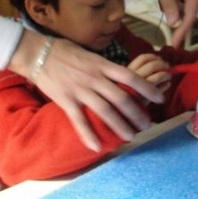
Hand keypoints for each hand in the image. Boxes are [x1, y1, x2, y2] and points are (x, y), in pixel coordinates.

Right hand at [7, 31, 163, 150]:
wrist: (37, 52)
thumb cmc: (64, 51)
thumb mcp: (91, 55)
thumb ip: (105, 67)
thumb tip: (120, 77)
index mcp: (102, 65)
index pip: (131, 77)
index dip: (147, 89)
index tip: (160, 98)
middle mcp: (95, 78)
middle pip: (122, 98)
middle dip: (137, 114)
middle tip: (147, 125)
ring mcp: (80, 90)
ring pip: (105, 111)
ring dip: (120, 126)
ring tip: (131, 137)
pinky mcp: (66, 100)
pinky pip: (80, 120)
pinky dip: (88, 135)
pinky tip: (97, 146)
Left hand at [136, 0, 197, 46]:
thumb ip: (169, 6)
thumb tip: (175, 24)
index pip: (190, 16)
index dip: (182, 31)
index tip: (174, 44)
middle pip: (189, 16)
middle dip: (178, 24)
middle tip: (171, 40)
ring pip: (186, 13)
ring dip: (174, 13)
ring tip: (165, 2)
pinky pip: (183, 7)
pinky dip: (174, 8)